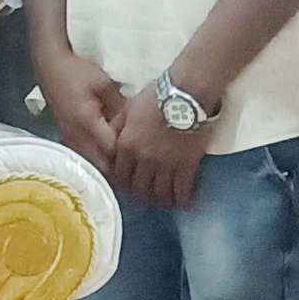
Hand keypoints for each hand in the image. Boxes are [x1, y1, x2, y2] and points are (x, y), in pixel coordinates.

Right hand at [35, 49, 125, 173]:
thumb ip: (120, 105)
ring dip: (107, 166)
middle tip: (136, 164)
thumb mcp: (105, 84)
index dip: (127, 157)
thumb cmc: (77, 72)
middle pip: (100, 164)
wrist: (50, 67)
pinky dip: (97, 159)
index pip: (111, 151)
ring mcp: (69, 139)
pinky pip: (83, 156)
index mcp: (87, 123)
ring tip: (124, 163)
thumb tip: (135, 123)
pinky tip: (108, 155)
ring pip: (91, 164)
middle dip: (118, 168)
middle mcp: (76, 137)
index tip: (142, 154)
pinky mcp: (66, 137)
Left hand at [108, 84, 211, 209]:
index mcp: (125, 146)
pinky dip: (183, 200)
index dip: (124, 185)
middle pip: (139, 189)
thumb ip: (119, 127)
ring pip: (160, 193)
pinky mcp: (186, 166)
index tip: (129, 188)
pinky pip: (183, 190)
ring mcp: (165, 166)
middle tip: (148, 199)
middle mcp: (142, 160)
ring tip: (166, 203)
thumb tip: (112, 140)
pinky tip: (186, 204)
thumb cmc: (156, 97)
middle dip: (142, 197)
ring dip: (163, 202)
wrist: (185, 95)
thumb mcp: (128, 109)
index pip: (120, 175)